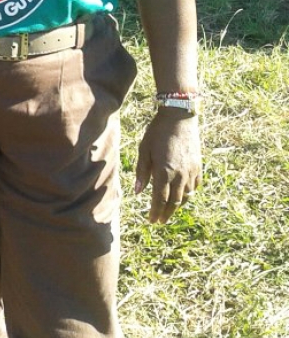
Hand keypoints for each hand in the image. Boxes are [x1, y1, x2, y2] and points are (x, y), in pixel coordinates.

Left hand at [135, 109, 201, 223]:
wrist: (179, 117)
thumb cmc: (157, 132)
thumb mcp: (144, 150)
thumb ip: (142, 172)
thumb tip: (139, 192)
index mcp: (164, 172)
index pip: (160, 200)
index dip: (155, 212)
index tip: (151, 220)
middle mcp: (180, 175)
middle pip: (174, 202)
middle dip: (166, 214)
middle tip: (160, 220)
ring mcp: (191, 171)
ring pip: (186, 196)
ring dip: (178, 206)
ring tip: (170, 210)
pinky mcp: (198, 166)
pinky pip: (195, 186)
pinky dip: (189, 193)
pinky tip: (183, 195)